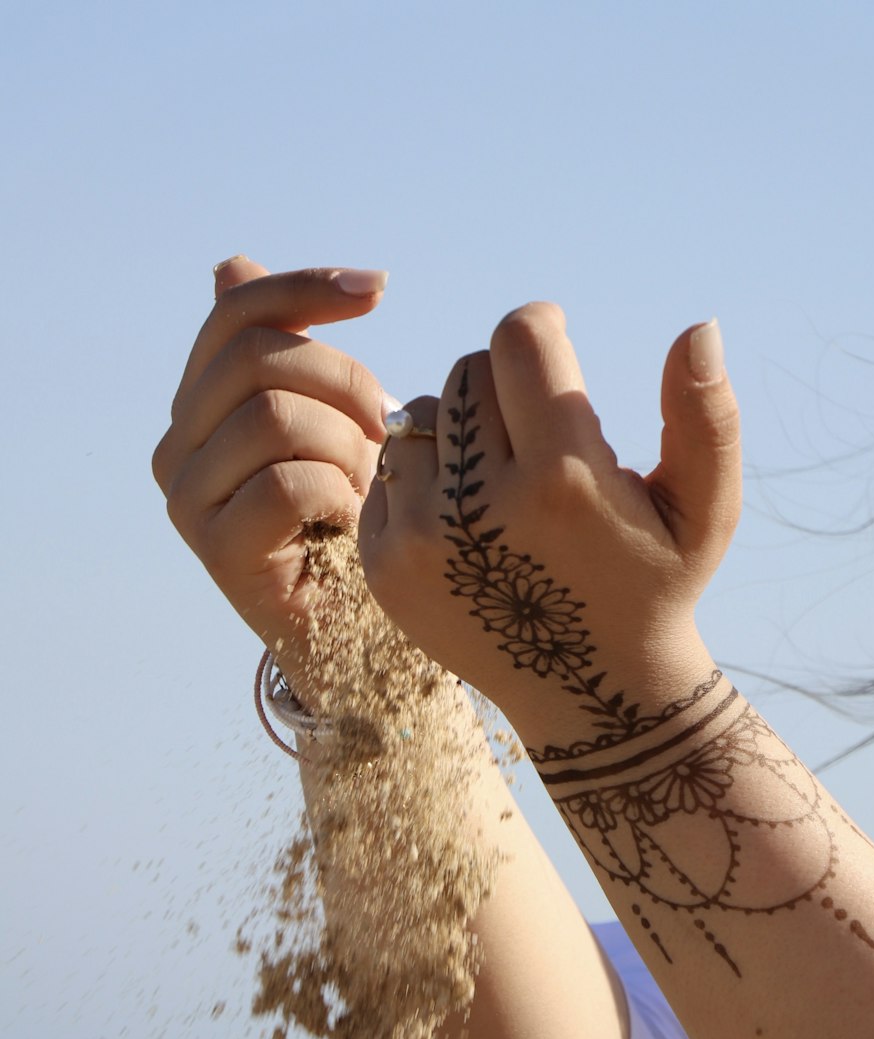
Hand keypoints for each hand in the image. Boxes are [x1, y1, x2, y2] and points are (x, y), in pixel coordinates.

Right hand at [152, 257, 390, 701]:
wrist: (360, 634)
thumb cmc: (355, 523)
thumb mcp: (332, 423)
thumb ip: (286, 353)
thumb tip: (229, 264)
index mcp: (201, 403)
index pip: (238, 313)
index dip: (308, 289)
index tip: (378, 291)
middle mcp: (179, 446)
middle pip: (259, 359)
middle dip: (345, 381)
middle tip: (389, 429)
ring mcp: (190, 500)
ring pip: (273, 416)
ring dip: (348, 446)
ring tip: (371, 486)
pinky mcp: (217, 550)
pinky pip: (288, 483)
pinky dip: (340, 496)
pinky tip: (352, 521)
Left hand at [359, 303, 740, 749]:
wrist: (590, 695)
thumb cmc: (657, 587)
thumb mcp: (705, 511)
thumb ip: (707, 417)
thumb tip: (700, 327)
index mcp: (561, 481)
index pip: (518, 338)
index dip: (544, 333)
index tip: (559, 356)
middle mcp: (478, 508)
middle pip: (468, 370)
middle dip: (506, 385)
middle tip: (540, 436)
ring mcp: (421, 541)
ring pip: (423, 415)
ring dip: (461, 429)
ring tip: (505, 478)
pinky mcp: (384, 565)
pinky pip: (390, 471)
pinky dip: (426, 479)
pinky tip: (470, 518)